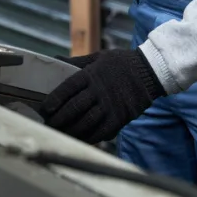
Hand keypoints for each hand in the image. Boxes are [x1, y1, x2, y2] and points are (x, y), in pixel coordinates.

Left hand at [40, 48, 163, 143]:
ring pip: (86, 122)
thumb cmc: (121, 63)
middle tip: (48, 124)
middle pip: (74, 107)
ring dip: (71, 130)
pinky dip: (88, 138)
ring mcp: (110, 106)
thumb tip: (54, 59)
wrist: (150, 72)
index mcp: (92, 75)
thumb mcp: (99, 57)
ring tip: (60, 134)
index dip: (55, 99)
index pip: (68, 87)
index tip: (46, 108)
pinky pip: (101, 132)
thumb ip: (77, 62)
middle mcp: (99, 91)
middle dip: (59, 118)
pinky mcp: (119, 118)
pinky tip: (79, 139)